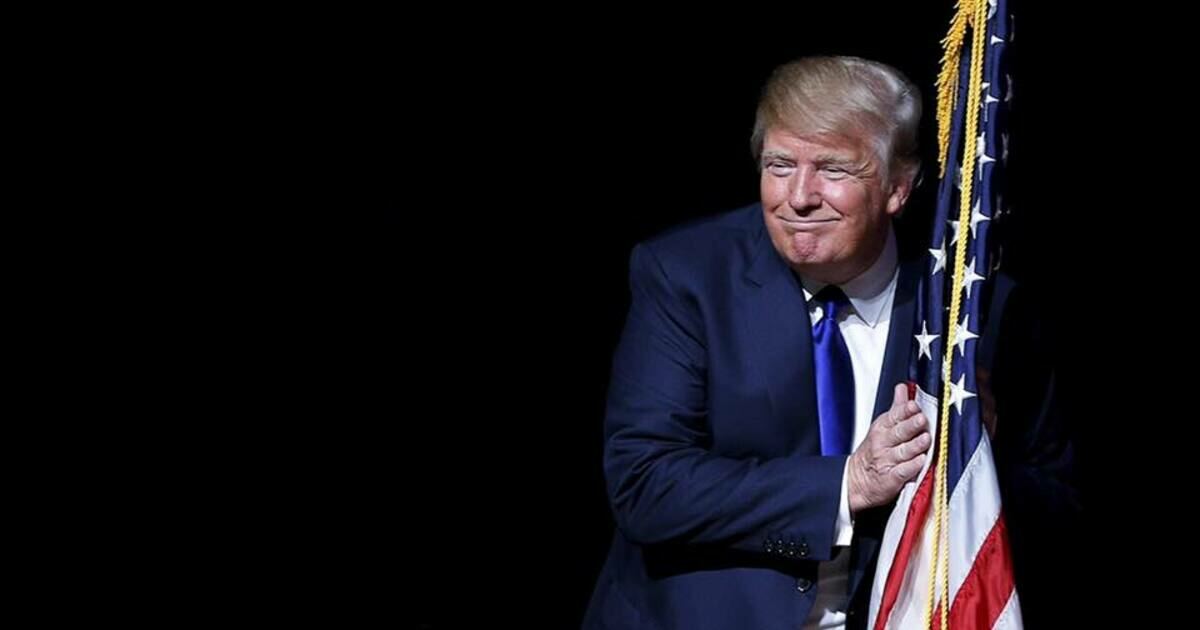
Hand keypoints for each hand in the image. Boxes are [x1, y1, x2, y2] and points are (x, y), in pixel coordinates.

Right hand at [847, 383, 929, 512]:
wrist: (858, 479)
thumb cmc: (876, 450)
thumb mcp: (882, 426)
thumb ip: (896, 407)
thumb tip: (903, 387)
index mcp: (882, 428)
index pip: (894, 416)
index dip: (905, 411)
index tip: (914, 405)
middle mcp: (883, 443)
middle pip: (899, 432)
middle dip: (910, 425)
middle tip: (921, 419)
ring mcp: (887, 461)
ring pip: (903, 451)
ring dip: (915, 445)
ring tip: (926, 439)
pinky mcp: (892, 479)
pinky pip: (902, 472)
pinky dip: (912, 467)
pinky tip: (921, 461)